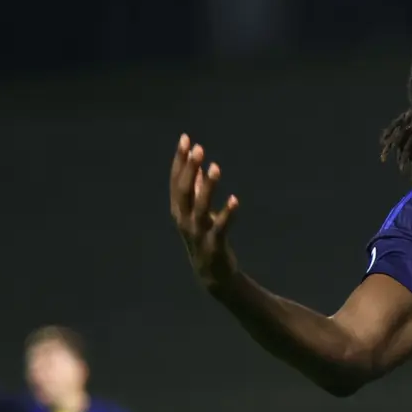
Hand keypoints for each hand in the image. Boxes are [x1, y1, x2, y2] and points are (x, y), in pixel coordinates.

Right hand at [170, 134, 239, 289]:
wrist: (213, 273)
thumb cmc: (204, 238)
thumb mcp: (198, 212)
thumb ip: (197, 190)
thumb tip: (198, 167)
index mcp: (178, 210)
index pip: (176, 181)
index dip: (180, 160)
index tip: (185, 138)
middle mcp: (183, 220)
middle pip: (184, 191)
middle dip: (189, 168)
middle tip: (199, 148)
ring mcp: (197, 233)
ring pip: (200, 207)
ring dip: (208, 186)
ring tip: (216, 166)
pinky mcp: (214, 244)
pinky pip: (220, 227)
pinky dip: (227, 213)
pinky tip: (235, 199)